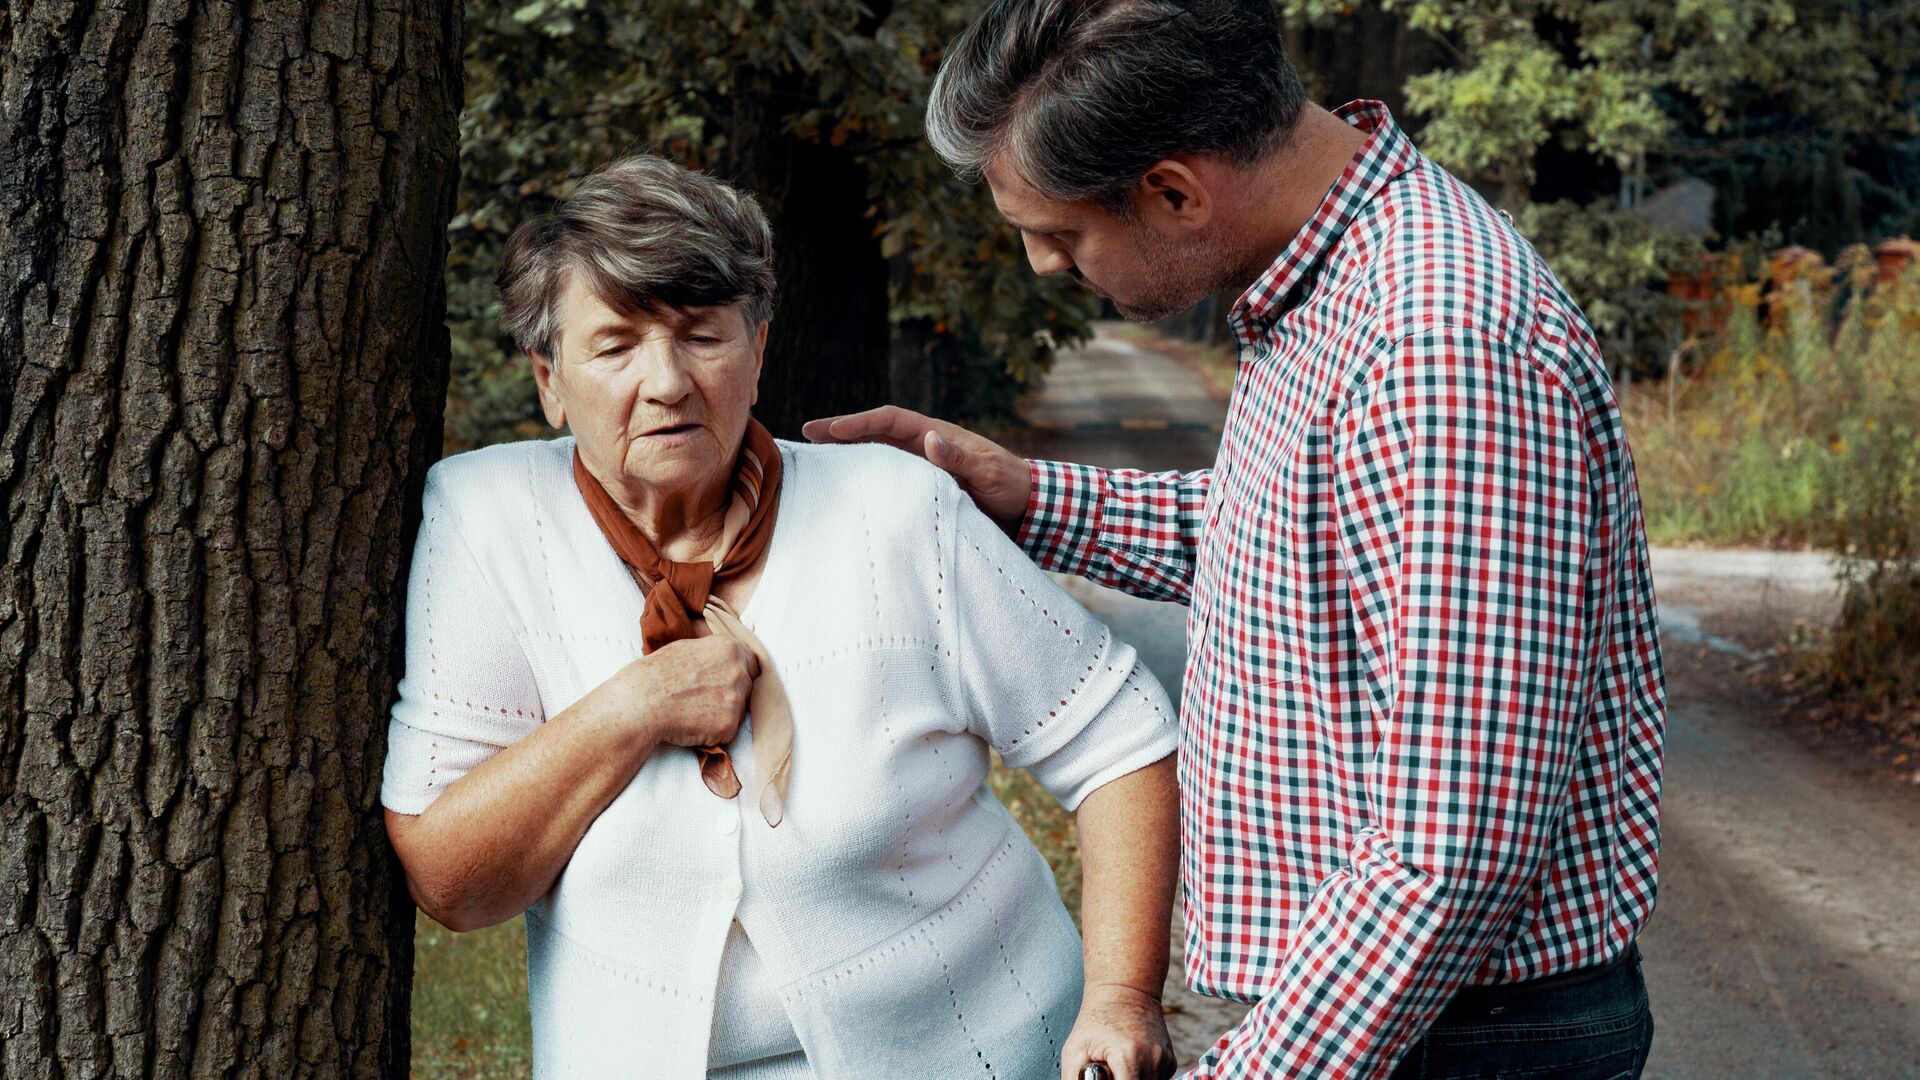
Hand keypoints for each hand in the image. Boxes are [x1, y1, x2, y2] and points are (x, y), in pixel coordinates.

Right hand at [612, 635, 759, 749]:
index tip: (723, 682)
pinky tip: (693, 724)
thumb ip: (713, 653)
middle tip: (703, 699)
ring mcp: (736, 699)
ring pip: (739, 710)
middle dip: (731, 694)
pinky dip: (714, 732)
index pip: (751, 663)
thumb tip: (726, 658)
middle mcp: (738, 671)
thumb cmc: (655, 674)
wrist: (640, 703)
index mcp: (729, 648)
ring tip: (694, 711)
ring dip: (722, 713)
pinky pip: (728, 730)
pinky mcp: (729, 724)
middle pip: (747, 687)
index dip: (738, 673)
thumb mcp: (686, 648)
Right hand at [800, 406, 1031, 534]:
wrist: (1029, 507)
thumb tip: (928, 438)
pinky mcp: (925, 487)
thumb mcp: (988, 472)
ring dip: (849, 454)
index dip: (859, 422)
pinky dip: (867, 478)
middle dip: (841, 432)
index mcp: (938, 434)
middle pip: (876, 433)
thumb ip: (959, 459)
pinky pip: (890, 479)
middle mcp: (925, 446)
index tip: (829, 430)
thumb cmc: (1011, 486)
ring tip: (816, 459)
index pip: (890, 420)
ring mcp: (923, 466)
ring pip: (878, 455)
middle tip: (806, 435)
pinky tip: (848, 488)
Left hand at [1061, 983, 1176, 1079]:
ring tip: (1119, 1063)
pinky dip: (1142, 1077)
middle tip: (1110, 1069)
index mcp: (1129, 1057)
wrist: (1125, 992)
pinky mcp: (1170, 1063)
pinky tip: (1132, 1061)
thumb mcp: (1075, 1051)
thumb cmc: (1096, 1020)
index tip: (1106, 1077)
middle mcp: (1153, 1060)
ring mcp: (1165, 1061)